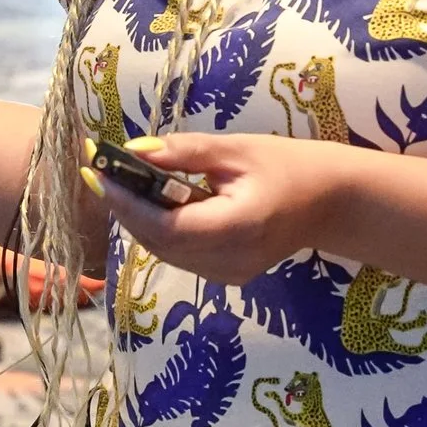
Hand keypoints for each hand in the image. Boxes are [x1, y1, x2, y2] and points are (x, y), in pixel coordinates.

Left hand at [80, 134, 349, 282]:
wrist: (331, 202)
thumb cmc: (288, 166)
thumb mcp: (235, 150)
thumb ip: (183, 152)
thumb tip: (132, 150)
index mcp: (236, 228)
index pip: (165, 225)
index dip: (125, 202)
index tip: (95, 171)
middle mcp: (229, 261)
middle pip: (158, 242)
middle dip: (124, 207)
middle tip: (100, 170)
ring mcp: (228, 275)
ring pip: (164, 252)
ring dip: (138, 218)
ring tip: (121, 181)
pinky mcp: (226, 277)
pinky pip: (179, 255)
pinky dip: (160, 230)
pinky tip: (153, 202)